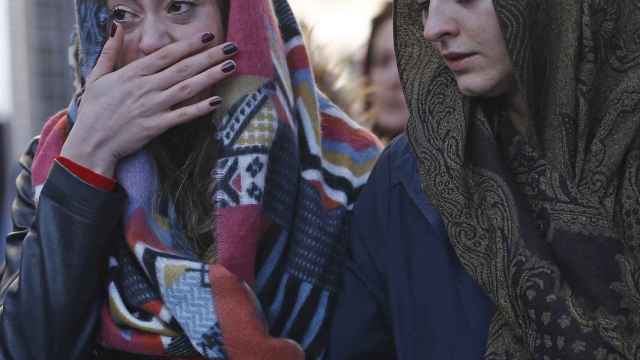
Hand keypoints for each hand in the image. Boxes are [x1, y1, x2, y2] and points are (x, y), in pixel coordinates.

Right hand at [61, 25, 237, 177]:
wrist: (91, 144)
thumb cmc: (94, 110)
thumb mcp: (97, 77)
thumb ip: (109, 51)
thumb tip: (116, 27)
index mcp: (132, 74)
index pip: (166, 54)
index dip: (188, 44)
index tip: (207, 36)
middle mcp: (146, 87)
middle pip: (183, 68)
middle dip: (209, 56)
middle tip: (230, 47)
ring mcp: (153, 107)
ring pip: (187, 88)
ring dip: (211, 76)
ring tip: (231, 66)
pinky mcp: (157, 126)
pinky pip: (183, 115)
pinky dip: (200, 108)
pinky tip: (217, 100)